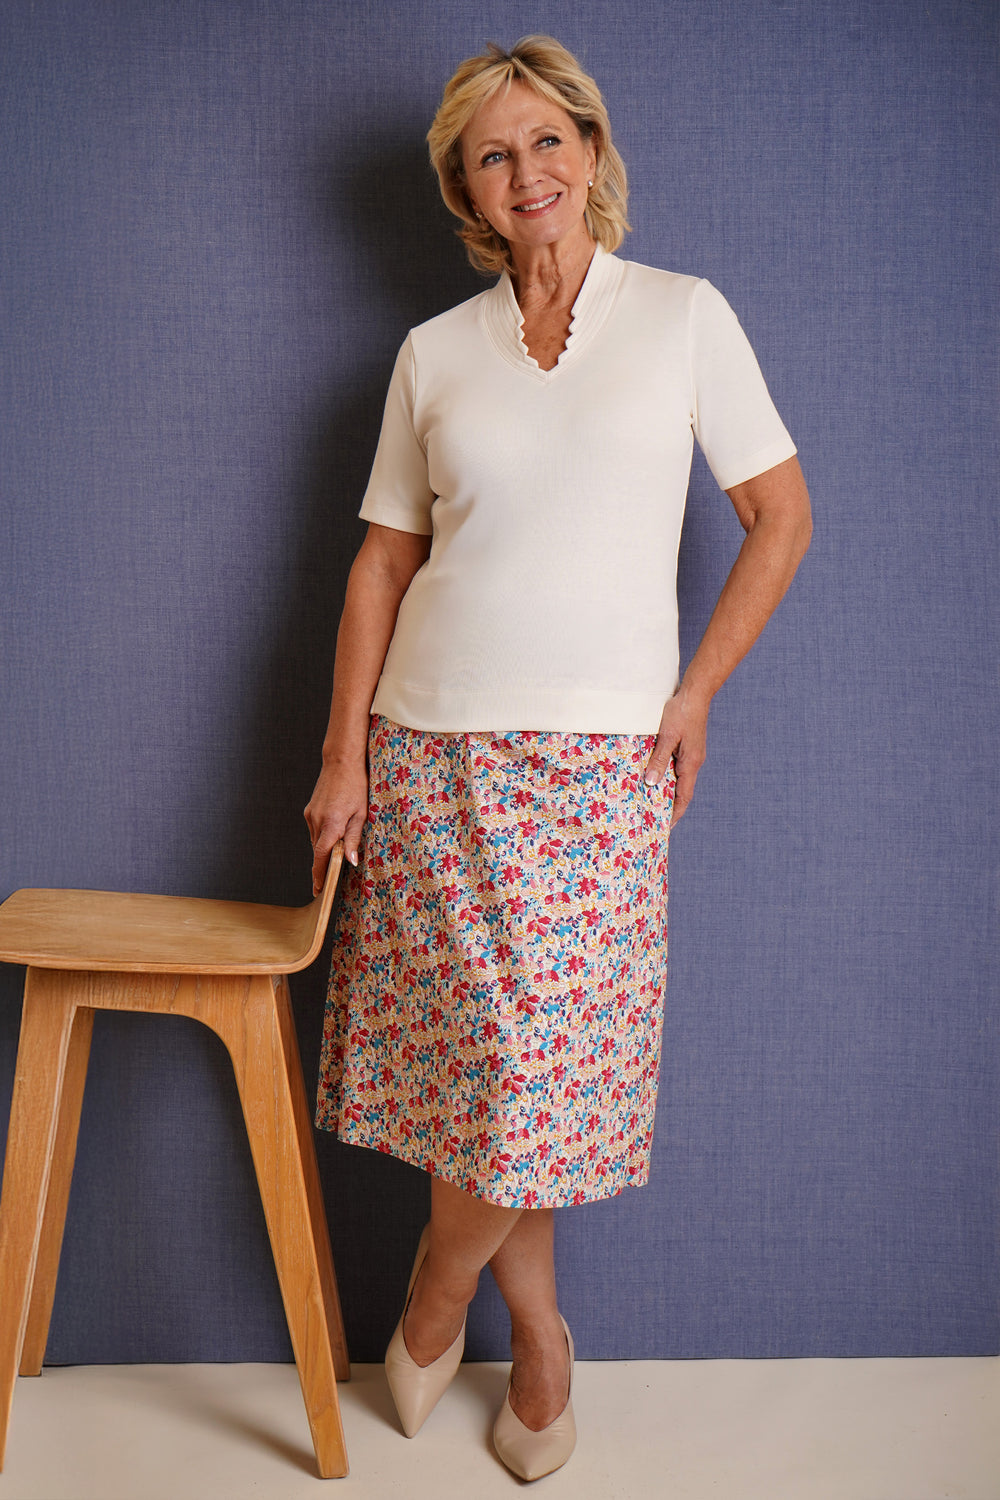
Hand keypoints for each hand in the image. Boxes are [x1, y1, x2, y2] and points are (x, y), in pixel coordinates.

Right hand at [304, 759, 368, 894]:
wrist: (341, 762)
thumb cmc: (356, 786)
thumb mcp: (361, 814)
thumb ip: (353, 839)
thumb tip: (350, 862)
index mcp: (331, 824)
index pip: (320, 857)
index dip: (318, 875)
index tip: (318, 889)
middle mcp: (317, 821)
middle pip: (317, 851)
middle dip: (323, 864)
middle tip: (330, 877)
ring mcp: (310, 815)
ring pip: (315, 840)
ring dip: (324, 848)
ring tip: (336, 850)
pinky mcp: (309, 810)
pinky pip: (314, 829)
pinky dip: (322, 835)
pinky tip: (333, 831)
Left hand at [644, 685, 708, 823]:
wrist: (696, 693)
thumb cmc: (681, 712)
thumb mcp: (667, 736)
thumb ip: (659, 760)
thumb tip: (652, 783)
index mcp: (691, 763)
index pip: (684, 796)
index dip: (675, 812)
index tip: (666, 827)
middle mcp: (693, 762)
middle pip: (682, 790)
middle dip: (670, 805)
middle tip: (655, 817)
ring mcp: (692, 754)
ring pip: (679, 778)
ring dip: (668, 790)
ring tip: (652, 800)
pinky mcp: (688, 746)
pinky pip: (677, 767)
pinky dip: (667, 775)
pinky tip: (656, 775)